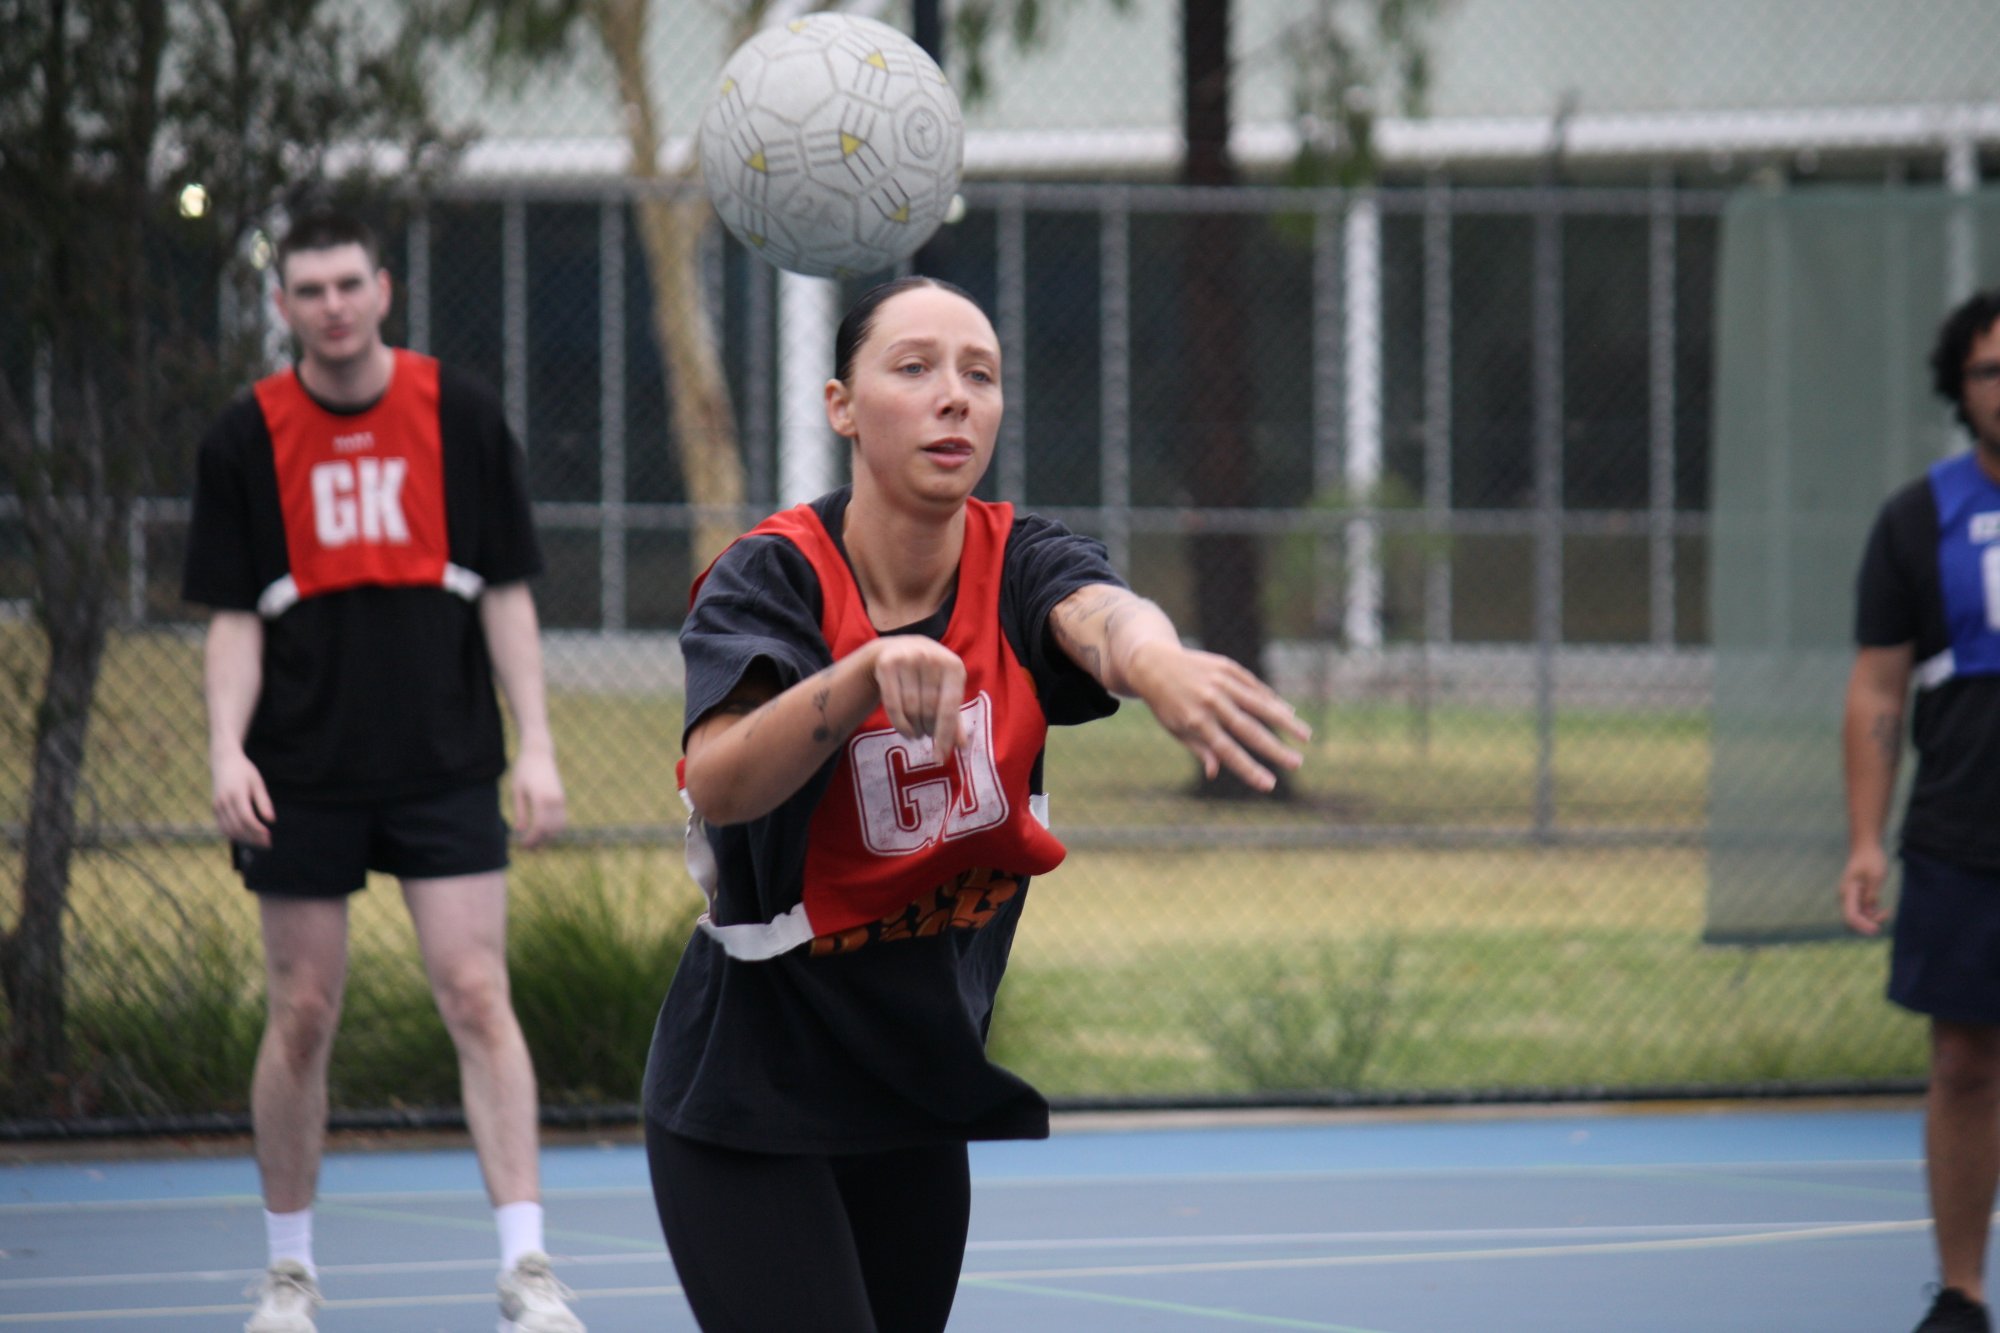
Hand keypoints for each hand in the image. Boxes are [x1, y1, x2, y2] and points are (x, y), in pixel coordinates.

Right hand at [211, 749, 273, 847]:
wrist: (224, 761)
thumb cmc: (245, 771)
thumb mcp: (257, 782)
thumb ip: (263, 801)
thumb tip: (271, 820)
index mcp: (236, 794)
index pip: (246, 818)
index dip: (257, 829)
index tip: (269, 835)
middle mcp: (224, 802)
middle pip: (238, 827)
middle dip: (253, 838)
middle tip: (268, 844)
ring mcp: (217, 806)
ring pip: (229, 830)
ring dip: (244, 839)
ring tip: (259, 843)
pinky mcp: (215, 809)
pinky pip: (223, 827)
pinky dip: (234, 835)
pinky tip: (247, 838)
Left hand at [509, 747, 566, 848]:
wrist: (539, 753)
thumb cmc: (524, 770)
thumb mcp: (517, 790)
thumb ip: (520, 811)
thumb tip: (520, 830)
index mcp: (542, 799)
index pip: (539, 827)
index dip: (531, 840)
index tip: (522, 846)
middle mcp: (555, 801)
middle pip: (550, 830)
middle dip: (539, 842)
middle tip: (528, 849)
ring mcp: (561, 799)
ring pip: (559, 826)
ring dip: (549, 837)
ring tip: (535, 842)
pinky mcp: (562, 798)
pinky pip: (562, 819)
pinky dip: (554, 828)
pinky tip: (543, 831)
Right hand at [868, 637, 966, 762]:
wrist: (898, 649)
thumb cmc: (929, 675)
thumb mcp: (945, 689)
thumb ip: (954, 716)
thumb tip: (962, 746)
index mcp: (953, 665)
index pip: (950, 707)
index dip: (945, 735)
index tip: (941, 757)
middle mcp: (931, 658)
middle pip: (929, 710)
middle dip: (929, 730)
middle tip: (927, 736)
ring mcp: (908, 658)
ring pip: (911, 709)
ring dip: (915, 728)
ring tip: (918, 732)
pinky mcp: (887, 664)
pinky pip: (893, 704)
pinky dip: (899, 724)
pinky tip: (906, 732)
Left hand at [1127, 642, 1309, 791]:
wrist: (1152, 662)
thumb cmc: (1165, 703)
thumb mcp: (1175, 729)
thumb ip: (1199, 749)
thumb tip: (1215, 772)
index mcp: (1195, 721)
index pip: (1227, 751)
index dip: (1249, 769)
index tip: (1270, 785)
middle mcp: (1210, 702)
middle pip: (1248, 730)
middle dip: (1275, 749)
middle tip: (1298, 763)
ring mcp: (1220, 682)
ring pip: (1259, 705)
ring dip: (1285, 722)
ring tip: (1306, 737)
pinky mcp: (1227, 667)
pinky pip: (1254, 687)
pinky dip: (1271, 700)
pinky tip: (1288, 712)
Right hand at [1840, 844, 1889, 935]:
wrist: (1866, 848)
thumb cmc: (1871, 859)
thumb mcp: (1876, 876)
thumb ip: (1872, 894)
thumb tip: (1870, 910)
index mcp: (1847, 892)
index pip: (1851, 916)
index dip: (1862, 925)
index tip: (1876, 930)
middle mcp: (1846, 898)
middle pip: (1851, 921)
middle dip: (1866, 925)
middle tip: (1882, 921)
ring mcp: (1852, 898)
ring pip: (1858, 918)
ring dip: (1872, 920)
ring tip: (1887, 912)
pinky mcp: (1858, 898)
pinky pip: (1864, 913)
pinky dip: (1874, 915)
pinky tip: (1885, 910)